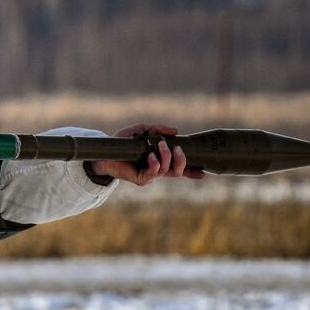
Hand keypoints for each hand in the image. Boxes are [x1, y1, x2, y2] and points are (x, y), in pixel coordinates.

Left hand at [88, 124, 206, 185]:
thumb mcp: (143, 130)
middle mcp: (158, 169)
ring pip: (168, 170)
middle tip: (177, 148)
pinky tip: (151, 156)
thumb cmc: (123, 142)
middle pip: (178, 171)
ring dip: (166, 156)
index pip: (180, 168)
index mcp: (160, 160)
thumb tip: (176, 131)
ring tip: (160, 145)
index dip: (192, 171)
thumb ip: (158, 129)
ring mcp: (150, 175)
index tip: (204, 173)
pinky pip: (154, 173)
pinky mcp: (141, 179)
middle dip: (182, 159)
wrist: (106, 151)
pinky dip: (155, 164)